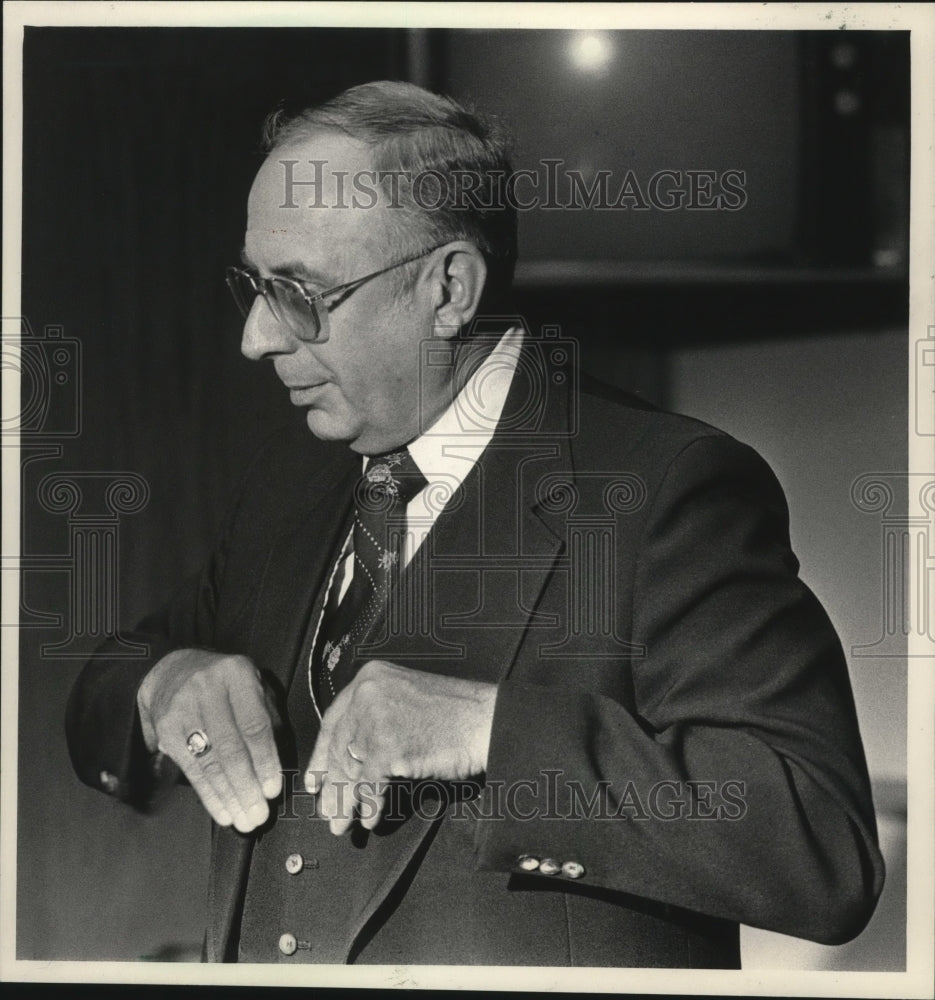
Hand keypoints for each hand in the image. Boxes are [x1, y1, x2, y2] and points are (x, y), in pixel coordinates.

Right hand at [137, 649, 282, 831]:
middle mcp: (208, 688)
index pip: (254, 724)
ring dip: (228, 797)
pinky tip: (223, 813)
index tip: (273, 790)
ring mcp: (183, 709)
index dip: (265, 760)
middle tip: (259, 815)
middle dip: (246, 786)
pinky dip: (209, 795)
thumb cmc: (226, 686)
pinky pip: (191, 769)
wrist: (172, 672)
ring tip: (244, 821)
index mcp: (238, 674)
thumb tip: (280, 766)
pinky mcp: (167, 730)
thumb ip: (268, 718)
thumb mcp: (253, 687)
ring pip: (209, 762)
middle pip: (230, 747)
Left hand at [305, 659, 496, 834]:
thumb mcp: (404, 700)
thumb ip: (373, 717)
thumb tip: (345, 759)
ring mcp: (377, 718)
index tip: (314, 779)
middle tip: (327, 810)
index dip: (320, 755)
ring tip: (342, 824)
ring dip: (346, 803)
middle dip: (332, 785)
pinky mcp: (389, 746)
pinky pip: (370, 785)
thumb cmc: (453, 715)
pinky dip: (370, 806)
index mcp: (370, 677)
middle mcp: (368, 692)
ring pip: (350, 769)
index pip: (333, 720)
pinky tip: (371, 819)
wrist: (486, 720)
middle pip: (338, 747)